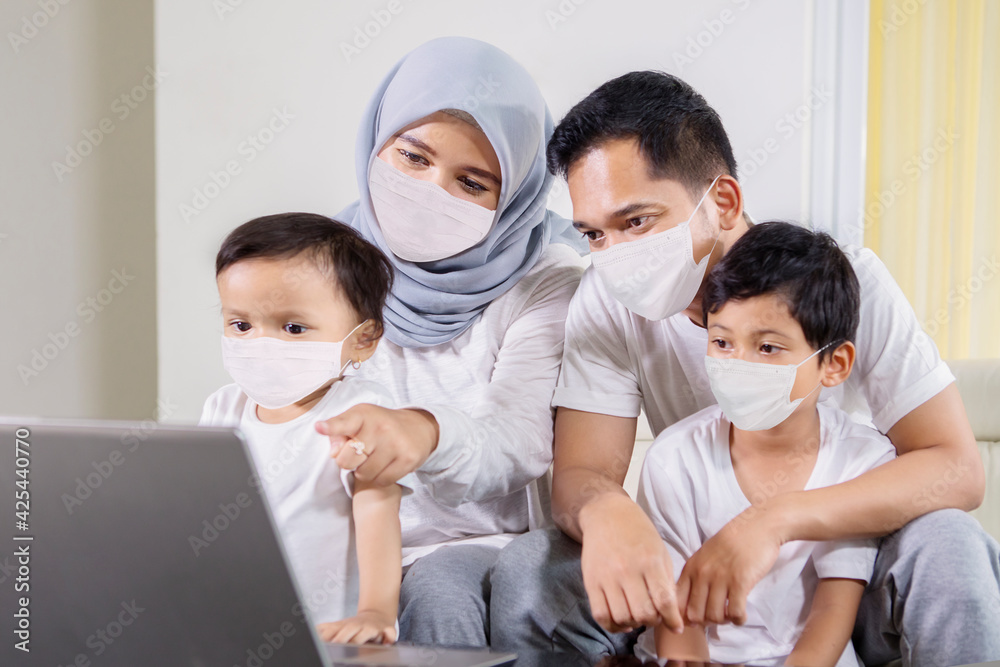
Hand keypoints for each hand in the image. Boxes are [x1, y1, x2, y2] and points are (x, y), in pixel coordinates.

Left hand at [316, 405, 438, 485]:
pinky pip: (382, 480)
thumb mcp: (358, 419)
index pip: (345, 422)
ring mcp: (396, 444)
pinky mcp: (408, 459)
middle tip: (358, 455)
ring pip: (364, 474)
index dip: (332, 427)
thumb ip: (339, 432)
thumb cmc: (380, 425)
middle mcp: (381, 428)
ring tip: (372, 460)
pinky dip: (379, 478)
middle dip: (348, 462)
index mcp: (364, 415)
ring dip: (365, 472)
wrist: (418, 428)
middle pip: (347, 460)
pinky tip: (384, 466)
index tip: (320, 427)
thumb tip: (334, 452)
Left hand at [316, 610, 396, 644]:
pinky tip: (387, 640)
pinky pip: (389, 633)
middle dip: (342, 637)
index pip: (333, 629)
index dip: (327, 635)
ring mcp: (371, 628)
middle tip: (335, 643)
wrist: (376, 616)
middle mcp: (357, 625)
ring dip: (362, 636)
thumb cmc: (354, 626)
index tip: (321, 640)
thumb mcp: (338, 626)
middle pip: (349, 630)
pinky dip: (389, 636)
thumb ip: (324, 630)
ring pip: (367, 632)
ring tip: (355, 643)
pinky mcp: (385, 631)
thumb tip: (311, 631)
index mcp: (344, 626)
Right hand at [580, 495, 684, 633]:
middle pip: (643, 613)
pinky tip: (622, 621)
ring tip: (638, 616)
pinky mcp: (591, 582)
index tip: (676, 627)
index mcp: (649, 561)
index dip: (672, 620)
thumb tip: (671, 612)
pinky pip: (600, 615)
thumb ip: (666, 581)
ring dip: (634, 623)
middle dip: (653, 621)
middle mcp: (627, 570)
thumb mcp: (659, 550)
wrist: (606, 515)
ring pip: (622, 617)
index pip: (664, 601)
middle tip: (654, 617)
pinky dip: (613, 626)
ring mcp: (607, 577)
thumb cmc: (638, 533)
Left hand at [676, 503, 783, 625]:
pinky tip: (741, 615)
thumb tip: (689, 605)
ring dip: (723, 621)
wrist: (756, 527)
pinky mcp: (740, 582)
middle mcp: (702, 574)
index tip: (694, 621)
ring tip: (730, 615)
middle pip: (695, 614)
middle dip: (705, 622)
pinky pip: (735, 613)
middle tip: (717, 618)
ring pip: (714, 616)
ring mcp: (720, 578)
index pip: (677, 601)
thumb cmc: (731, 543)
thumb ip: (696, 577)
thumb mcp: (705, 556)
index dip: (683, 617)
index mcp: (691, 568)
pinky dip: (738, 619)